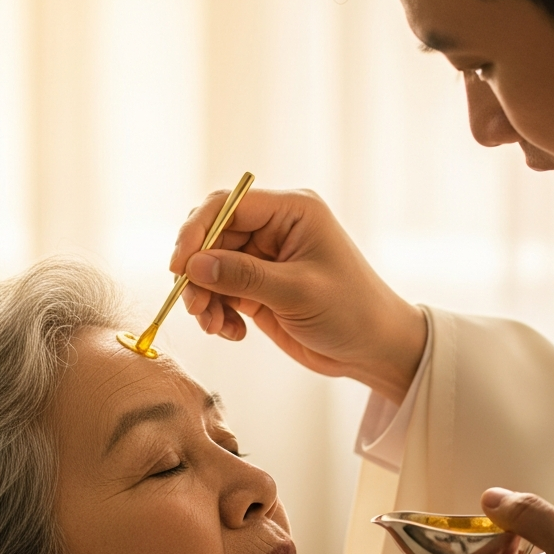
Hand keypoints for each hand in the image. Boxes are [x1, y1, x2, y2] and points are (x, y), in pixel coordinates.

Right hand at [171, 188, 426, 403]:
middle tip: (195, 307)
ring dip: (204, 298)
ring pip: (210, 268)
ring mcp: (264, 260)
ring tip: (214, 327)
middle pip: (211, 237)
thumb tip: (193, 265)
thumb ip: (244, 277)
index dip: (196, 231)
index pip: (226, 205)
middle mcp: (274, 229)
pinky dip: (217, 313)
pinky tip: (232, 333)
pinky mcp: (258, 289)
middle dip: (197, 273)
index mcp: (290, 211)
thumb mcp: (297, 292)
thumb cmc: (351, 311)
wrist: (374, 349)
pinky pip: (220, 293)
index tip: (180, 266)